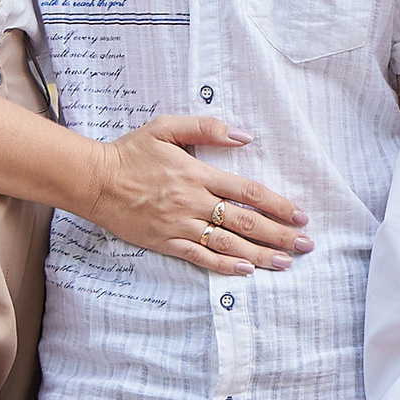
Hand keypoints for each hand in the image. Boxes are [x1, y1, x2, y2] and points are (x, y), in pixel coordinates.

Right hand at [86, 116, 311, 274]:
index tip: (300, 215)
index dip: (277, 205)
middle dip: (279, 235)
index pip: (247, 192)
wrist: (94, 180)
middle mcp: (192, 202)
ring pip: (227, 244)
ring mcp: (179, 225)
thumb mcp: (166, 127)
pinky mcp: (165, 242)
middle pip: (245, 222)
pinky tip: (246, 271)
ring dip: (260, 255)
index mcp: (197, 174)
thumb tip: (244, 136)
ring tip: (286, 263)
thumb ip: (206, 128)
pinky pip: (200, 257)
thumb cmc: (130, 152)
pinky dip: (224, 266)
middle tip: (305, 245)